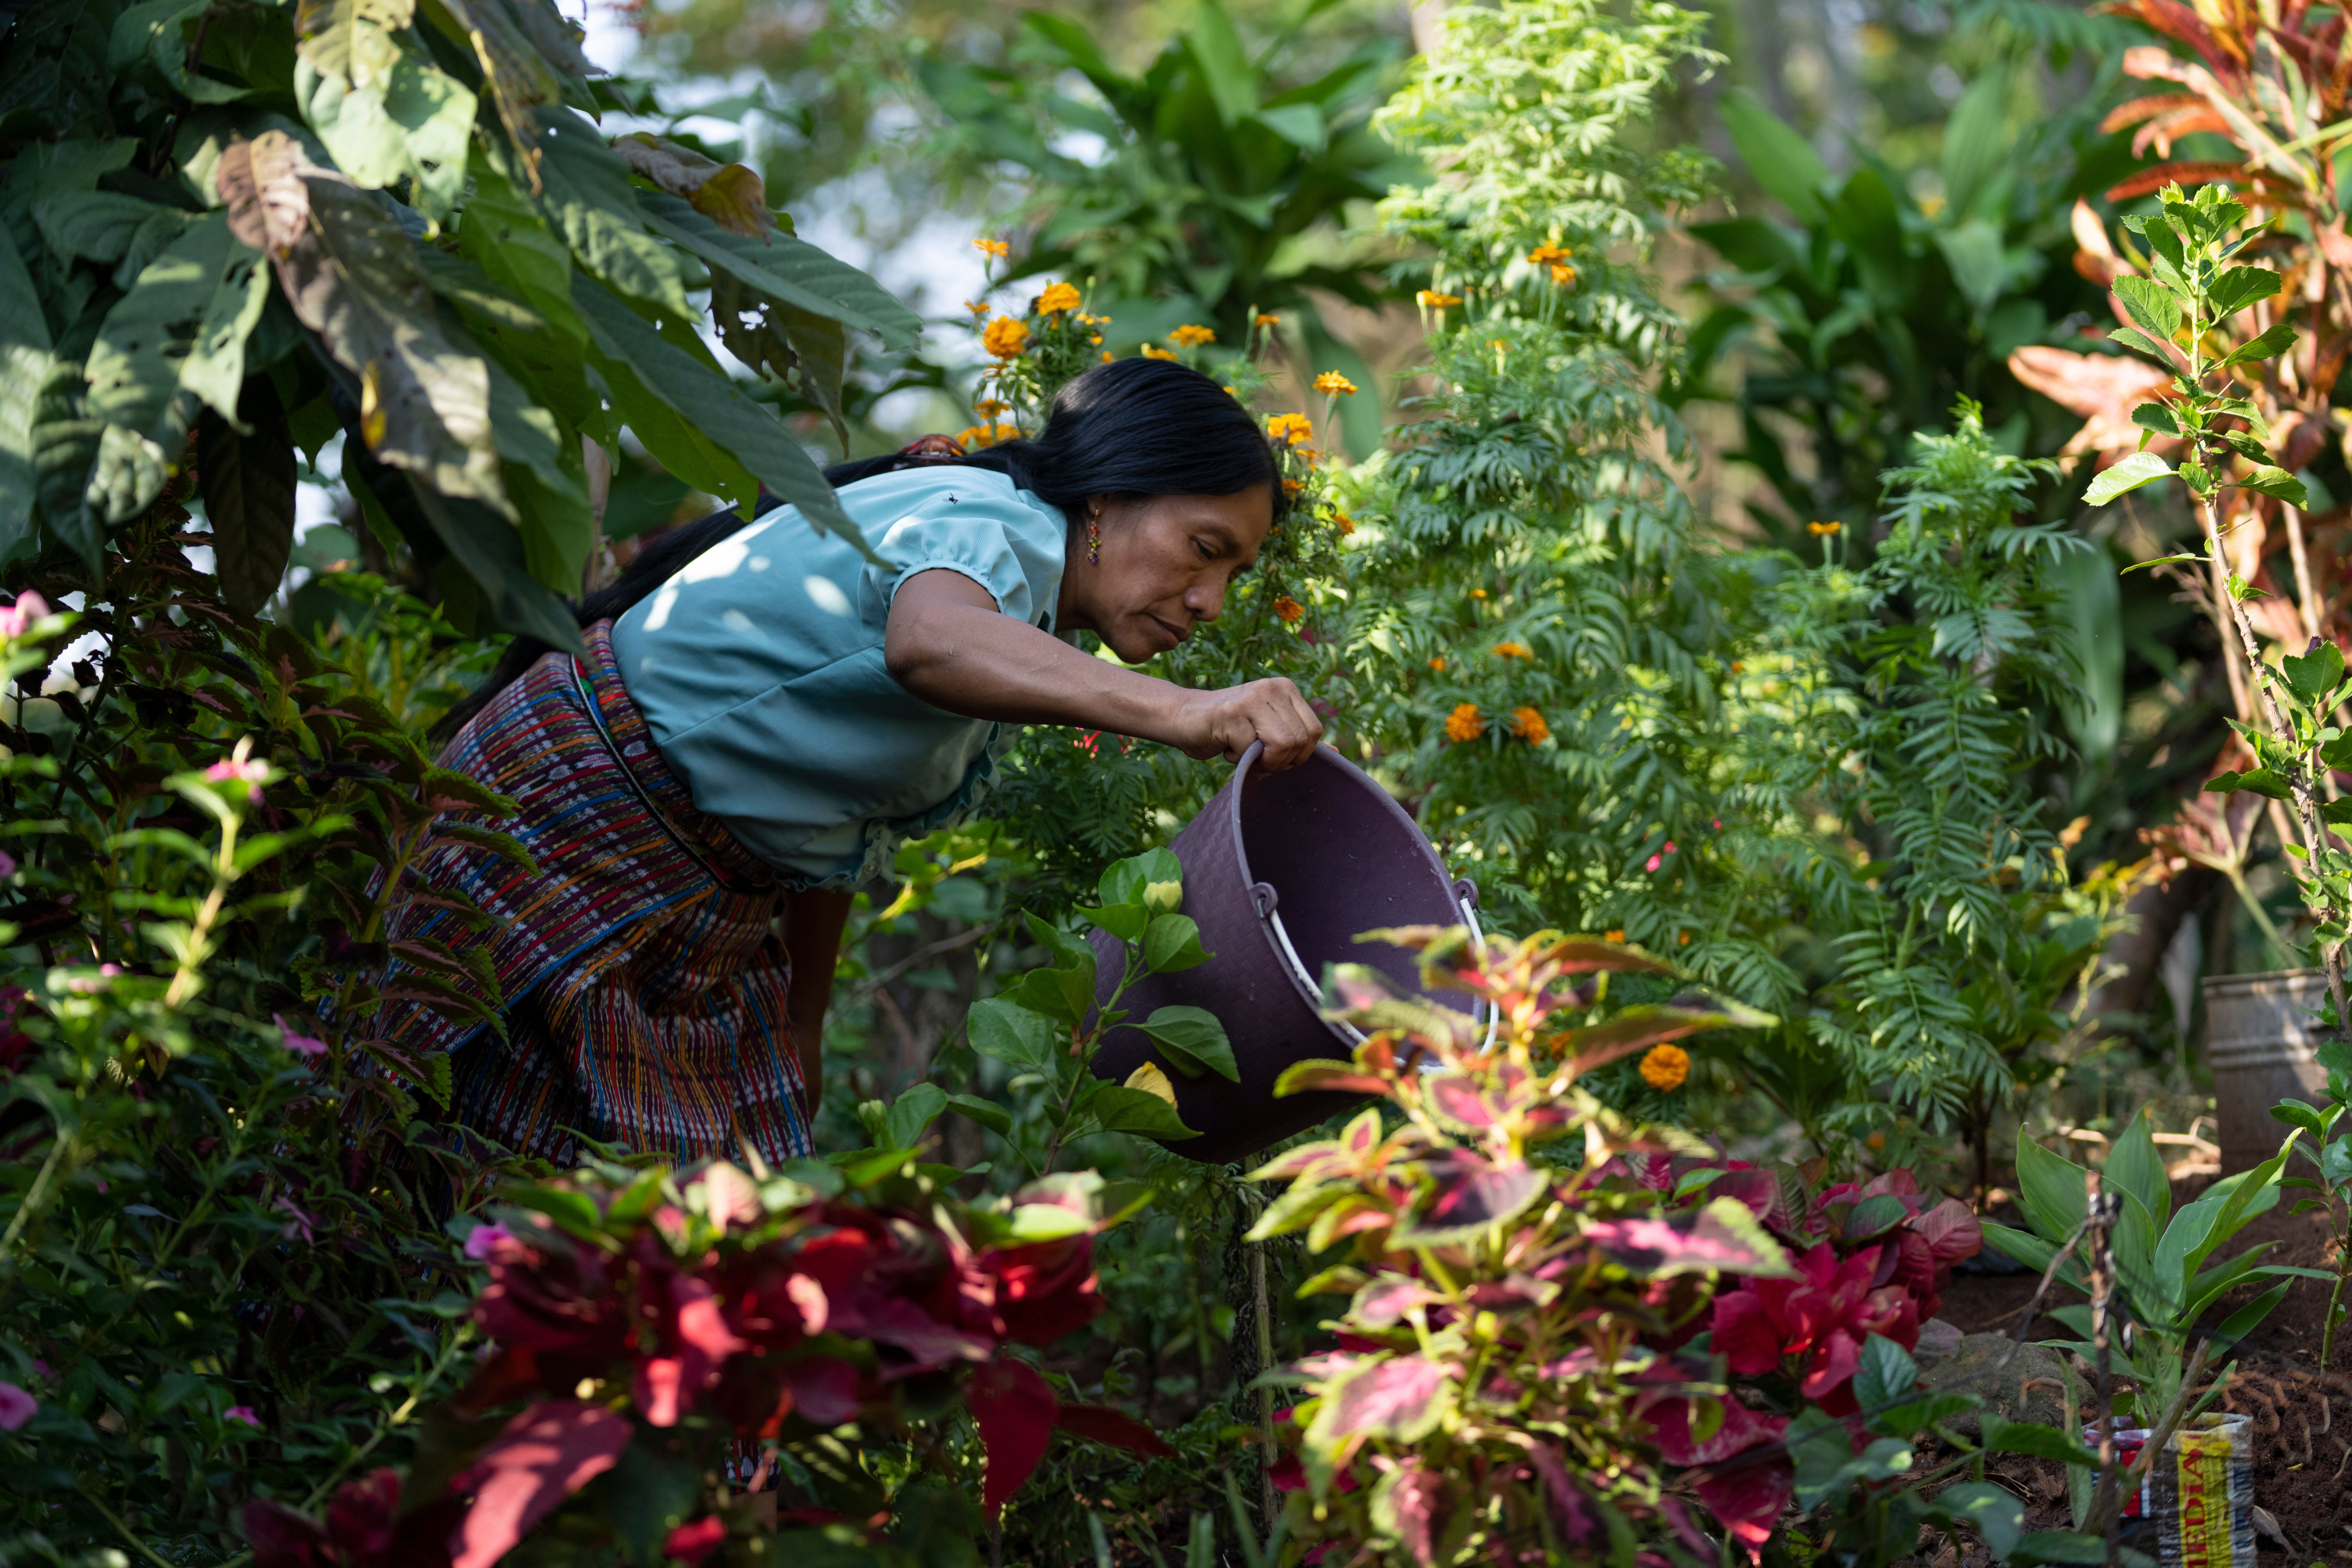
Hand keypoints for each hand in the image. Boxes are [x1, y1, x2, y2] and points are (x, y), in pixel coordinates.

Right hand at [1170, 677, 1323, 769]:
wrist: (1183, 718)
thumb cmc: (1227, 728)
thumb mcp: (1268, 730)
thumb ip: (1298, 739)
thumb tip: (1337, 751)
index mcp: (1286, 689)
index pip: (1313, 731)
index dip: (1299, 755)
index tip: (1275, 758)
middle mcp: (1272, 688)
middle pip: (1299, 741)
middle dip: (1280, 762)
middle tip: (1257, 760)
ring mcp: (1251, 698)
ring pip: (1282, 745)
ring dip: (1262, 763)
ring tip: (1243, 755)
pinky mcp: (1230, 714)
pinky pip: (1251, 752)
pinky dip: (1238, 761)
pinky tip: (1225, 748)